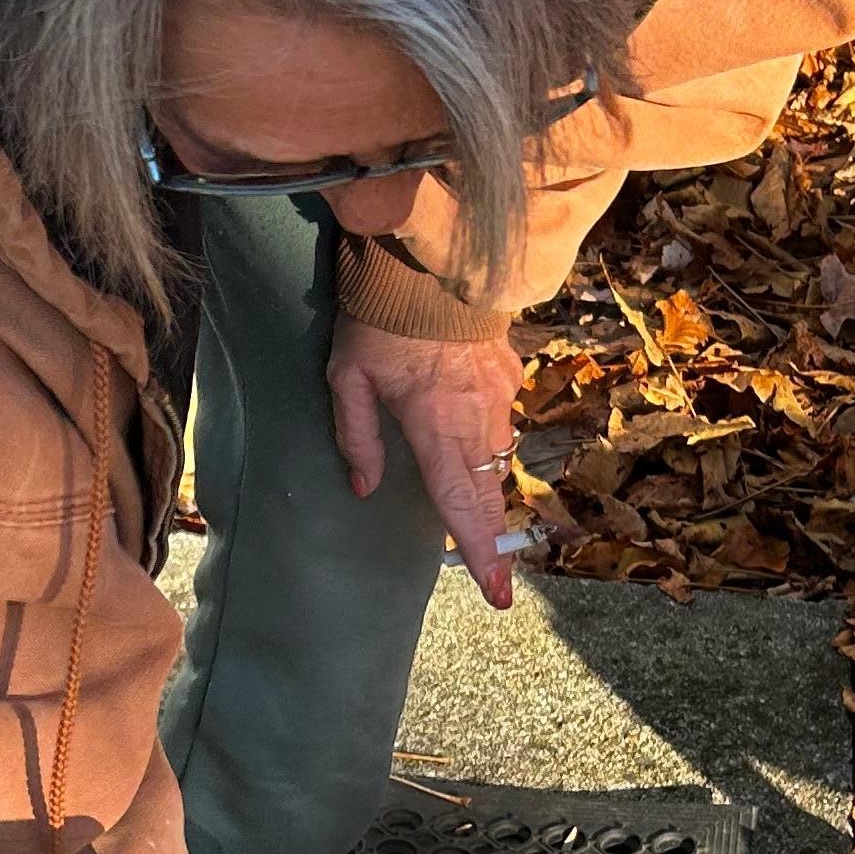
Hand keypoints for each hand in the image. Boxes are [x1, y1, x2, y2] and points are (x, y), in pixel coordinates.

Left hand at [326, 319, 520, 607]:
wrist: (428, 260)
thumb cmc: (378, 319)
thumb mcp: (347, 379)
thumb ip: (356, 437)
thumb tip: (364, 487)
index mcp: (435, 427)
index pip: (460, 505)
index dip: (479, 554)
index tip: (497, 594)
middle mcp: (475, 419)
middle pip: (488, 497)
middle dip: (493, 544)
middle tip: (499, 585)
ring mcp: (498, 396)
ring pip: (496, 460)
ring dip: (486, 491)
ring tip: (476, 515)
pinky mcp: (507, 373)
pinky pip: (500, 419)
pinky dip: (486, 438)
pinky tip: (466, 430)